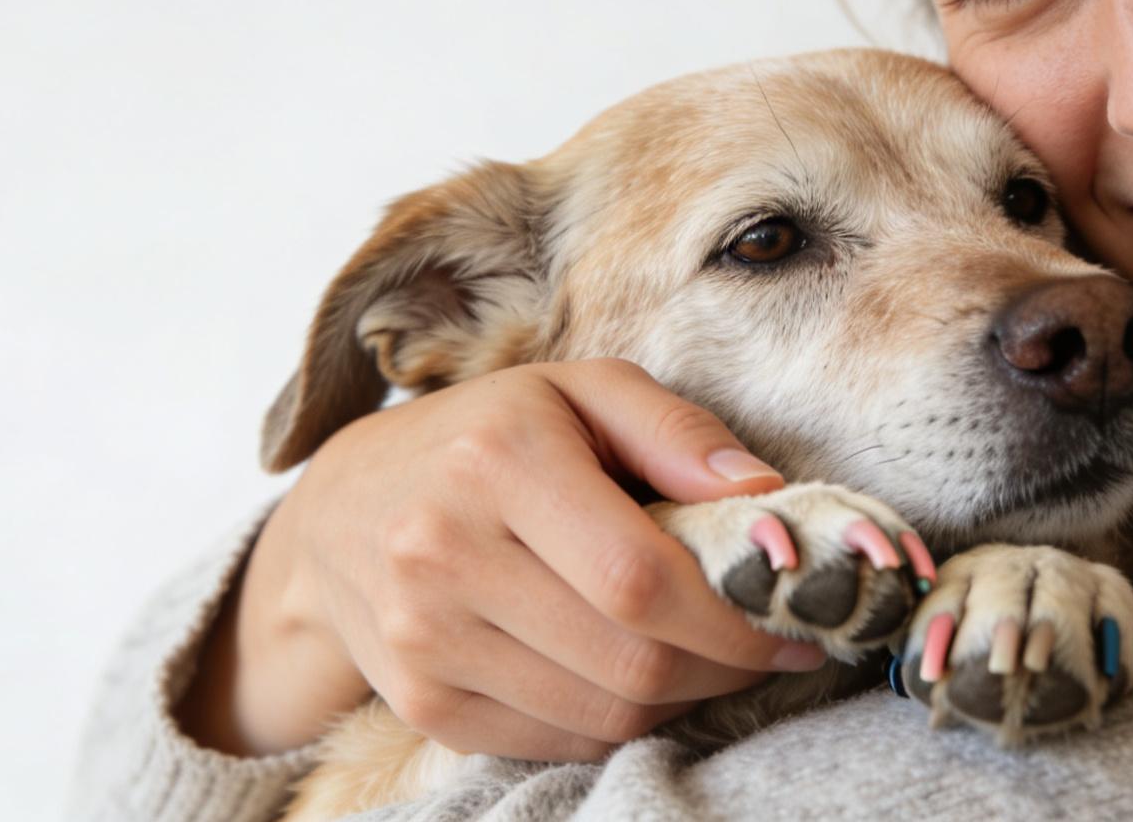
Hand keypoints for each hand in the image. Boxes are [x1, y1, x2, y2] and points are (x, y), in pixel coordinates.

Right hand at [177, 358, 825, 760]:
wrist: (337, 516)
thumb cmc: (486, 438)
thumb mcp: (580, 392)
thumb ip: (679, 431)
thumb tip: (771, 497)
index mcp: (497, 461)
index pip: (642, 577)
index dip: (735, 616)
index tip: (795, 620)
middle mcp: (444, 553)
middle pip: (630, 660)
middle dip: (725, 665)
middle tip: (770, 644)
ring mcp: (424, 639)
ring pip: (603, 714)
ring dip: (682, 697)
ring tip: (707, 653)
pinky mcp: (422, 703)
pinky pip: (560, 741)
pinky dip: (619, 720)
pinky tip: (635, 674)